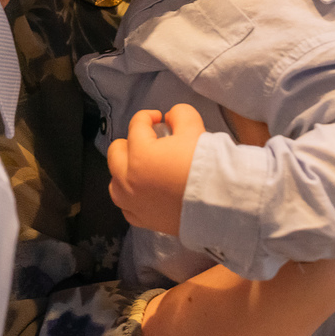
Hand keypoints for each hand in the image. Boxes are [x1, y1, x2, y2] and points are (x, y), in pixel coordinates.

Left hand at [107, 104, 204, 234]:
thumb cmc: (204, 165)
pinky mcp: (143, 220)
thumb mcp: (194, 128)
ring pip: (115, 182)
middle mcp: (128, 180)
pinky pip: (126, 208)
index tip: (159, 118)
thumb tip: (170, 117)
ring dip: (125, 171)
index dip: (148, 117)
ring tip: (143, 168)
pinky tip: (144, 193)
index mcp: (139, 154)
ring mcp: (132, 203)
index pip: (136, 126)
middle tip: (149, 142)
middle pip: (116, 152)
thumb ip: (179, 115)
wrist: (219, 204)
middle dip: (131, 142)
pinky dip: (131, 198)